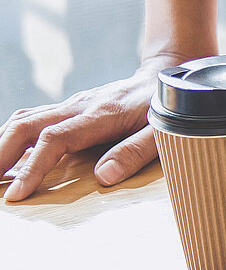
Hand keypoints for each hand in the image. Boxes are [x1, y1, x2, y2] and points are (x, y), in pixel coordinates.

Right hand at [0, 55, 185, 200]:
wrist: (164, 75)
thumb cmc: (164, 107)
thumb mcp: (163, 131)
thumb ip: (135, 152)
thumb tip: (104, 177)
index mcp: (99, 115)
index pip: (54, 139)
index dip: (32, 167)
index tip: (17, 194)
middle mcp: (78, 106)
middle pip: (26, 125)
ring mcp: (70, 105)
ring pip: (24, 120)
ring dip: (1, 144)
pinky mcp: (68, 108)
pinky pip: (32, 119)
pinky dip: (12, 136)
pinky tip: (5, 156)